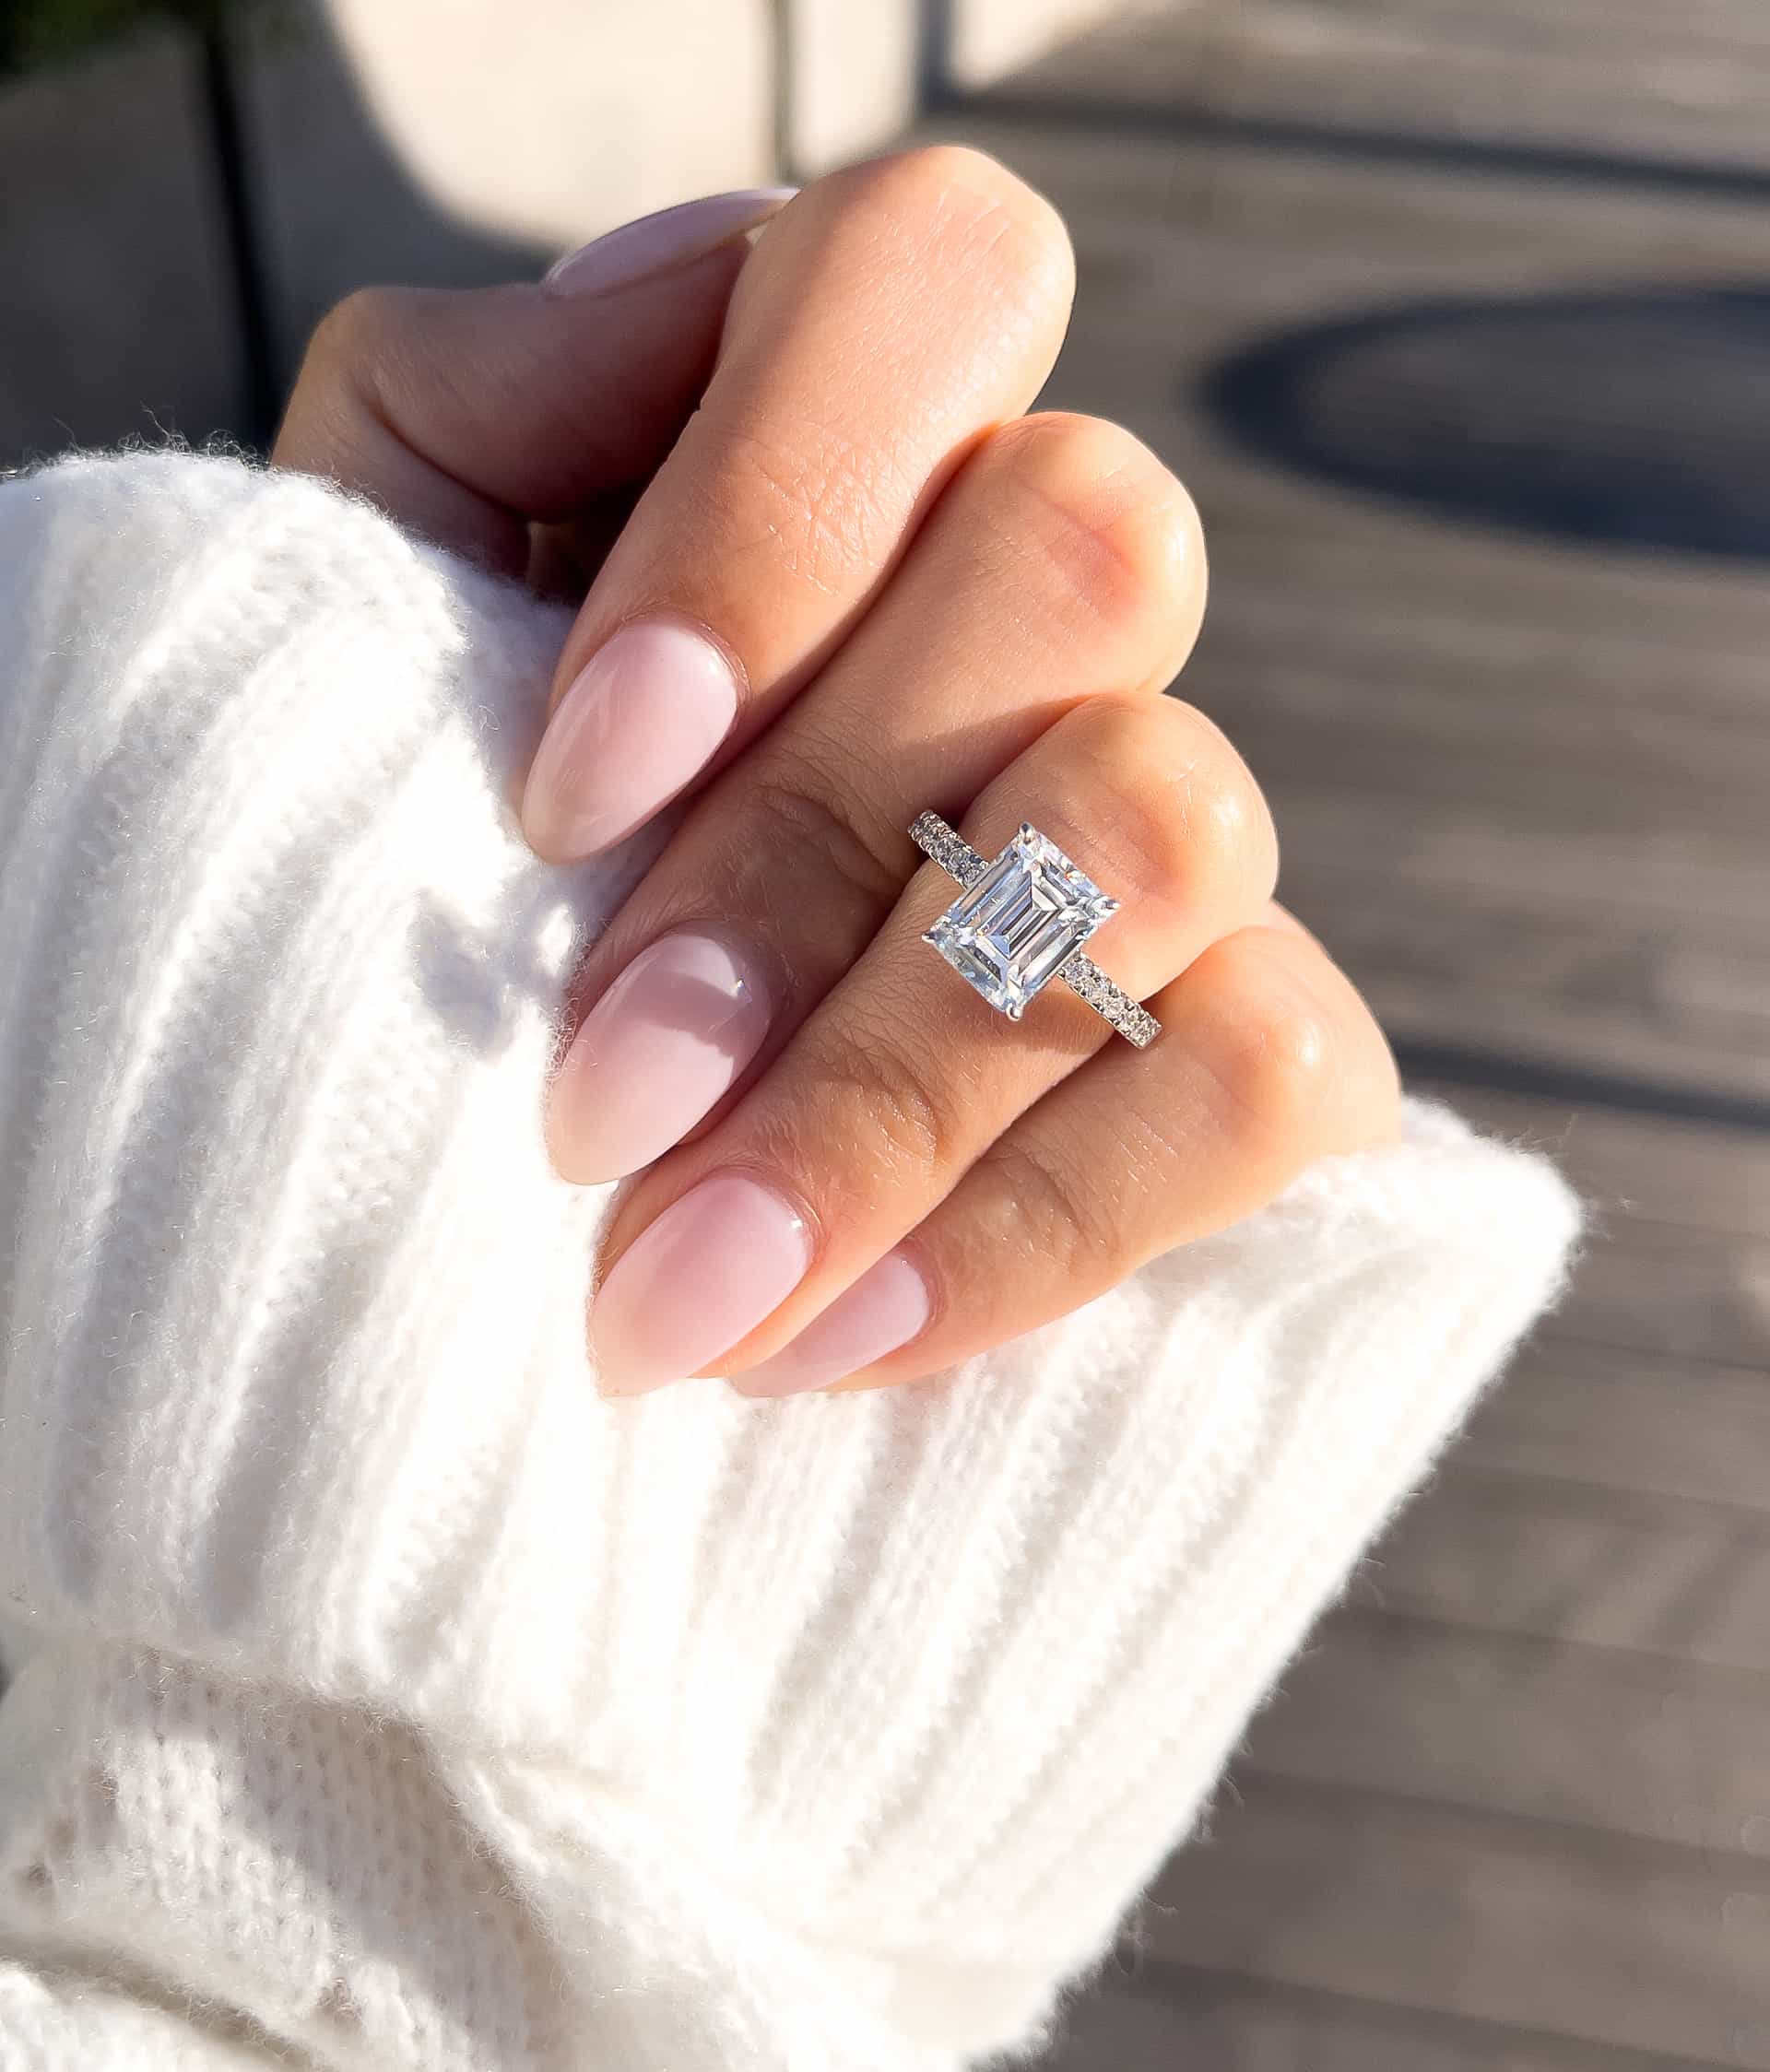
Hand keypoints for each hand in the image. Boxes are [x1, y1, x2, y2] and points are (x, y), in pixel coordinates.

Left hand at [273, 146, 1399, 1399]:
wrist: (457, 1166)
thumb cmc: (406, 862)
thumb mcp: (365, 619)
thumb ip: (472, 420)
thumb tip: (684, 293)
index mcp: (851, 422)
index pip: (933, 275)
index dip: (776, 510)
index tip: (569, 792)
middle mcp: (1048, 593)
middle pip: (1086, 556)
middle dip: (807, 865)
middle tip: (595, 1110)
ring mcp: (1173, 817)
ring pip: (1181, 822)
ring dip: (902, 1083)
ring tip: (684, 1291)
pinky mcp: (1251, 1043)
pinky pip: (1273, 1076)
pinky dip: (1043, 1225)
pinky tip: (838, 1341)